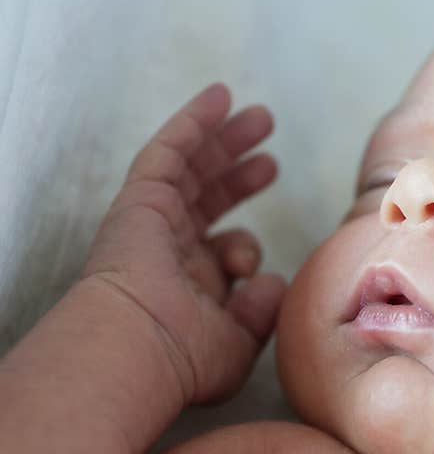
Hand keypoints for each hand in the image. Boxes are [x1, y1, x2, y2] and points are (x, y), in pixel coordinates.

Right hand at [81, 83, 285, 404]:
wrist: (141, 347)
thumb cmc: (187, 358)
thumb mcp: (239, 341)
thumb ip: (260, 311)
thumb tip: (272, 280)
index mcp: (190, 283)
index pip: (221, 247)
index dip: (246, 244)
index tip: (256, 264)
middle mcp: (170, 248)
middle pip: (208, 198)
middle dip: (239, 175)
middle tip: (270, 160)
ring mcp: (154, 220)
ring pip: (192, 167)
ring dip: (225, 139)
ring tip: (263, 119)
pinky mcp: (142, 197)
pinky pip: (169, 149)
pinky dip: (193, 121)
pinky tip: (220, 95)